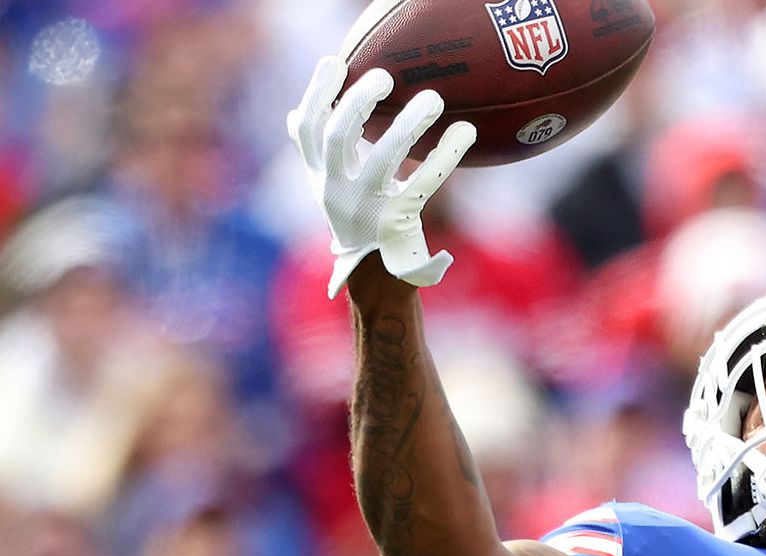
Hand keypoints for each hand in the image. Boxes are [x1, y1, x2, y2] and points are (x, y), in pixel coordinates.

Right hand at [286, 55, 474, 297]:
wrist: (375, 279)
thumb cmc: (357, 221)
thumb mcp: (329, 188)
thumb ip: (317, 153)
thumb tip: (297, 112)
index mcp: (319, 177)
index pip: (308, 129)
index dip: (317, 94)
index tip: (334, 62)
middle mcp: (336, 191)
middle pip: (337, 137)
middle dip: (357, 102)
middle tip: (384, 76)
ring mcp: (368, 208)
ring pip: (383, 159)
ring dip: (408, 124)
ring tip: (432, 97)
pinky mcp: (399, 222)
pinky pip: (425, 182)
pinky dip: (445, 155)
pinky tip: (465, 132)